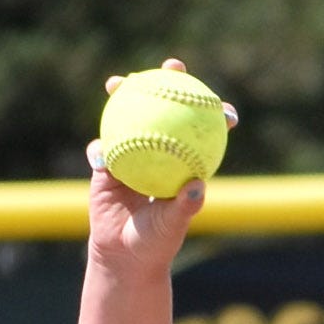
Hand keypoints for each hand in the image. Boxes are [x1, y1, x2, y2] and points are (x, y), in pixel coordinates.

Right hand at [83, 60, 216, 284]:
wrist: (125, 258)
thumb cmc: (154, 245)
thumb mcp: (171, 227)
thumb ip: (185, 206)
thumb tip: (198, 184)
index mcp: (180, 164)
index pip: (200, 134)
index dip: (212, 115)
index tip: (224, 107)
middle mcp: (157, 152)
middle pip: (162, 110)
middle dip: (166, 82)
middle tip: (172, 65)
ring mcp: (129, 155)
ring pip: (126, 118)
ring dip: (123, 96)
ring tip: (118, 84)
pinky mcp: (105, 166)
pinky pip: (100, 150)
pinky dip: (99, 149)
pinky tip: (100, 149)